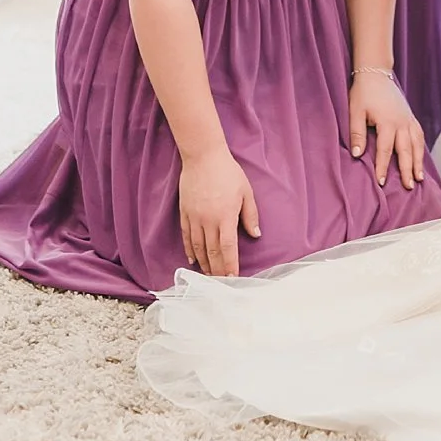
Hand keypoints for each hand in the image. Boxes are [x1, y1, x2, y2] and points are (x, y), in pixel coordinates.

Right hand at [178, 147, 259, 276]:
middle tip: (221, 283)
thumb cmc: (228, 172)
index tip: (233, 278)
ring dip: (204, 263)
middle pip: (212, 252)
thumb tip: (256, 234)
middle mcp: (208, 221)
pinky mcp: (185, 213)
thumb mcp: (246, 191)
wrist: (203, 157)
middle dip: (217, 270)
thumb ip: (250, 214)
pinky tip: (193, 260)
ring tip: (209, 275)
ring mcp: (195, 218)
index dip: (230, 265)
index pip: (228, 248)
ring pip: (198, 247)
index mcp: (226, 216)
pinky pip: (186, 237)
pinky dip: (189, 250)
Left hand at [350, 71, 424, 192]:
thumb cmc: (363, 93)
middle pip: (405, 150)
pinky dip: (421, 147)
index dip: (383, 167)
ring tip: (419, 178)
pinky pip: (419, 134)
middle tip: (408, 186)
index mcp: (387, 122)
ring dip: (418, 161)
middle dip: (407, 169)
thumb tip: (357, 154)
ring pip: (416, 144)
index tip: (381, 182)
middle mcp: (401, 122)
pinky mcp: (410, 116)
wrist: (376, 74)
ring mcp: (408, 119)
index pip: (385, 150)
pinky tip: (420, 158)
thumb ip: (357, 133)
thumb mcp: (355, 112)